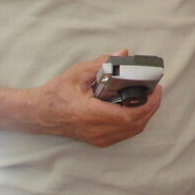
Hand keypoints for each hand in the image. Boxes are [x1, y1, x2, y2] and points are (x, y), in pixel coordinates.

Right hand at [27, 50, 161, 146]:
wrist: (38, 114)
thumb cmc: (55, 93)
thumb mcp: (77, 73)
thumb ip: (102, 63)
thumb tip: (123, 53)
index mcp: (91, 114)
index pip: (129, 116)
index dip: (148, 104)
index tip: (155, 90)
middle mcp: (96, 130)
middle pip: (135, 125)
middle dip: (151, 108)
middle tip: (155, 91)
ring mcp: (97, 138)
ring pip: (131, 131)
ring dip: (145, 115)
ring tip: (149, 98)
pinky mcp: (97, 140)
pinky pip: (123, 134)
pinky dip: (135, 122)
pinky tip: (137, 108)